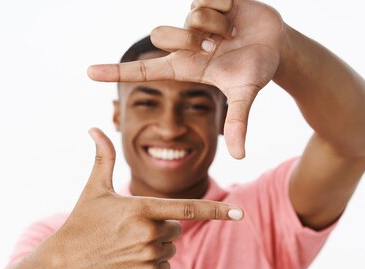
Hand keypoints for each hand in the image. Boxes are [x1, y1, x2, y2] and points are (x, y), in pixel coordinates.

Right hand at [45, 128, 243, 268]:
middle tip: (129, 228)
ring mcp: (148, 257)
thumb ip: (103, 158)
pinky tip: (128, 260)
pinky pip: (164, 266)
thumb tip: (94, 127)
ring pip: (170, 247)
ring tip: (125, 245)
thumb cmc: (81, 221)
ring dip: (155, 244)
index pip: (189, 209)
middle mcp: (149, 233)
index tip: (239, 213)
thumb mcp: (93, 189)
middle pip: (176, 227)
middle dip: (161, 225)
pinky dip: (152, 263)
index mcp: (142, 209)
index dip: (217, 211)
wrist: (63, 262)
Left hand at [87, 0, 284, 158]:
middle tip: (215, 47)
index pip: (142, 70)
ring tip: (231, 33)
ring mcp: (193, 19)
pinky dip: (225, 6)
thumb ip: (238, 123)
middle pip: (159, 34)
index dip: (116, 71)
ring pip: (188, 15)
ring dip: (214, 26)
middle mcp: (183, 43)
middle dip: (188, 40)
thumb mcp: (245, 95)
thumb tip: (239, 156)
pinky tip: (234, 14)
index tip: (88, 74)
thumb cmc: (255, 70)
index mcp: (183, 66)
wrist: (276, 43)